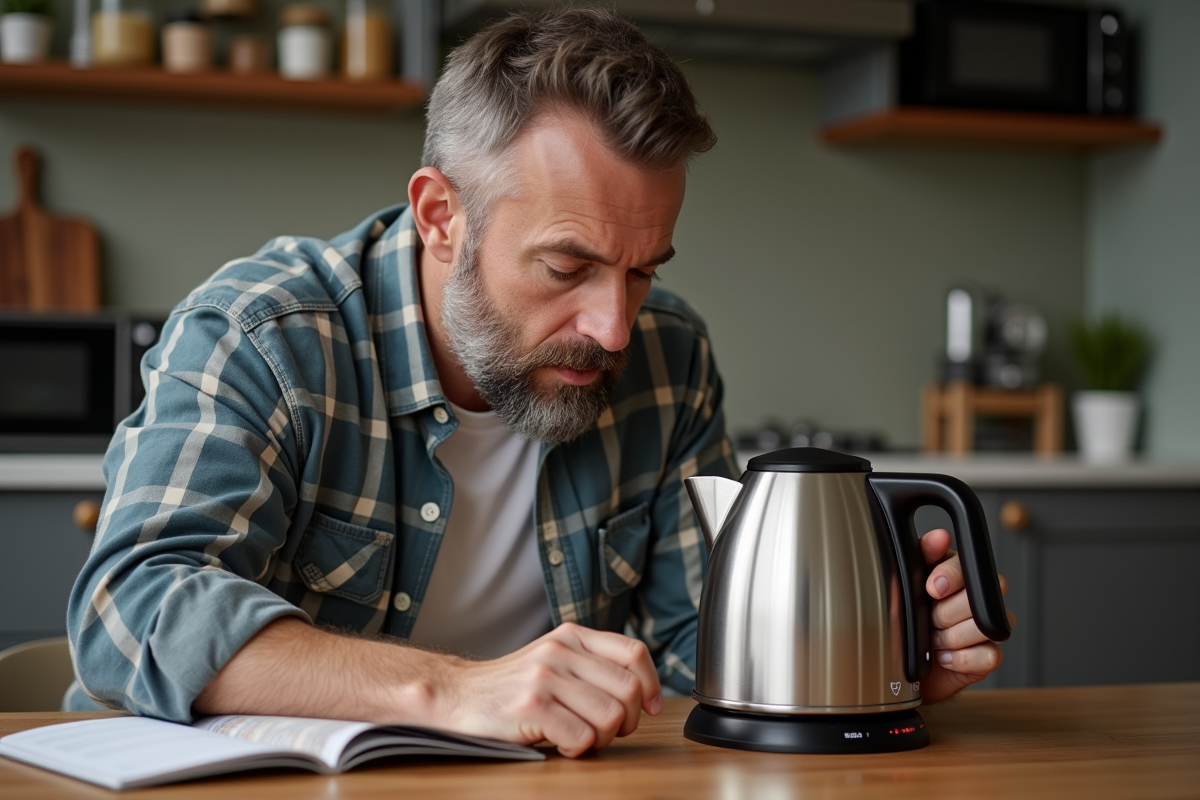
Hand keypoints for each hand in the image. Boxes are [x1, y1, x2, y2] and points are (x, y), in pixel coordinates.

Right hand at [433, 622, 661, 757]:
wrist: (457, 696)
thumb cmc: (511, 686)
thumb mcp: (554, 660)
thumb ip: (592, 665)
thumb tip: (644, 691)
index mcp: (572, 636)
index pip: (634, 653)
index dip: (651, 684)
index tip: (651, 708)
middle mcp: (560, 651)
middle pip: (629, 690)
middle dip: (628, 720)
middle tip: (607, 730)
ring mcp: (545, 677)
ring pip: (610, 716)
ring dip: (602, 738)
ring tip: (580, 737)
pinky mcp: (531, 706)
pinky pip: (582, 736)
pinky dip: (577, 749)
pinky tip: (560, 743)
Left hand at [919, 529, 1015, 703]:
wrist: (903, 666)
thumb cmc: (904, 619)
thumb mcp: (904, 583)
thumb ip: (921, 555)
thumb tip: (939, 537)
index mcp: (957, 575)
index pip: (969, 566)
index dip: (950, 577)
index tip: (931, 588)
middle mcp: (977, 599)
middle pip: (977, 599)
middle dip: (944, 613)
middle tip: (928, 619)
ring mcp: (986, 627)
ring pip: (983, 627)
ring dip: (950, 638)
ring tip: (933, 640)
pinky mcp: (990, 656)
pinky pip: (990, 655)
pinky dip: (961, 659)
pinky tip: (943, 657)